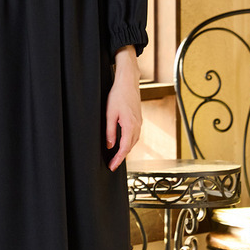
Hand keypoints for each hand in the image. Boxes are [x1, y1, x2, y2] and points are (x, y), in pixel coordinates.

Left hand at [106, 46, 141, 170]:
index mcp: (130, 125)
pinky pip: (134, 135)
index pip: (124, 148)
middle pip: (130, 147)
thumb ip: (110, 131)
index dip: (118, 159)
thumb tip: (110, 145)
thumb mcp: (110, 114)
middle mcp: (137, 126)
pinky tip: (123, 144)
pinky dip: (129, 142)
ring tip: (116, 157)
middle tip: (112, 165)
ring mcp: (139, 123)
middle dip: (121, 157)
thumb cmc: (118, 95)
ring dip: (125, 150)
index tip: (112, 167)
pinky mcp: (138, 120)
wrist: (128, 82)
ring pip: (133, 142)